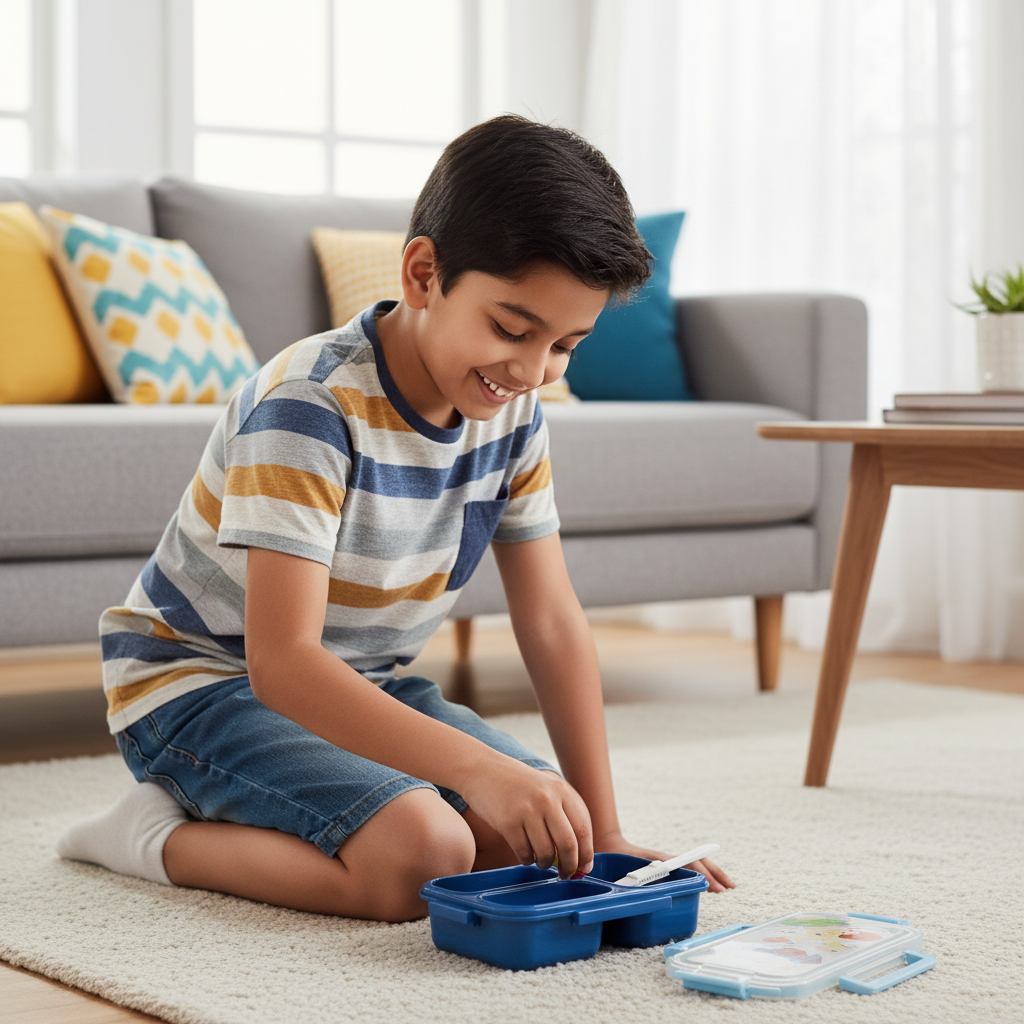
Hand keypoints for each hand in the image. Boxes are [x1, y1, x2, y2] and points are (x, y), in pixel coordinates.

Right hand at [460, 761, 593, 878]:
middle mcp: (547, 799)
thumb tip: (580, 856)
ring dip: (545, 863)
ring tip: (541, 860)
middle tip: (566, 875)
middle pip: (568, 845)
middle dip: (570, 866)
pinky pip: (524, 854)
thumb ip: (563, 814)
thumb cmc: (518, 785)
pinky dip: (527, 860)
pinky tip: (525, 853)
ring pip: (546, 853)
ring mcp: (527, 810)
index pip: (582, 829)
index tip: (584, 869)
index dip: (586, 854)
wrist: (482, 769)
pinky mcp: (507, 823)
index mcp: (561, 790)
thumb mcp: (546, 788)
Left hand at [595, 830, 735, 892]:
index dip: (704, 876)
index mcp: (661, 860)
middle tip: (730, 888)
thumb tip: (636, 888)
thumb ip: (631, 881)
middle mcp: (669, 860)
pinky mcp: (668, 867)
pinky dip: (703, 876)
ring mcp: (670, 862)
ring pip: (696, 866)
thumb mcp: (623, 871)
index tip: (714, 888)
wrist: (610, 846)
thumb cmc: (615, 860)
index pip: (689, 865)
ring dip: (713, 875)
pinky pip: (690, 870)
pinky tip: (709, 886)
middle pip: (698, 862)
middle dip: (716, 874)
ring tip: (726, 887)